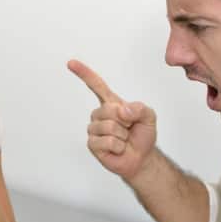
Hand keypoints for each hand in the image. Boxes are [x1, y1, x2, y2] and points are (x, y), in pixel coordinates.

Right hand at [67, 59, 157, 179]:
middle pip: (108, 110)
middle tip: (129, 129)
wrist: (141, 158)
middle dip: (125, 121)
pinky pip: (107, 141)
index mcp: (111, 103)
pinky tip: (119, 149)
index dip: (84, 73)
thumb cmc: (142, 135)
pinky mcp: (92, 144)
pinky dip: (118, 146)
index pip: (96, 85)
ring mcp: (94, 129)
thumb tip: (122, 111)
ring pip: (109, 127)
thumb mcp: (149, 116)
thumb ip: (140, 108)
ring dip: (123, 135)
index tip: (71, 63)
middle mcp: (99, 114)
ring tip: (124, 140)